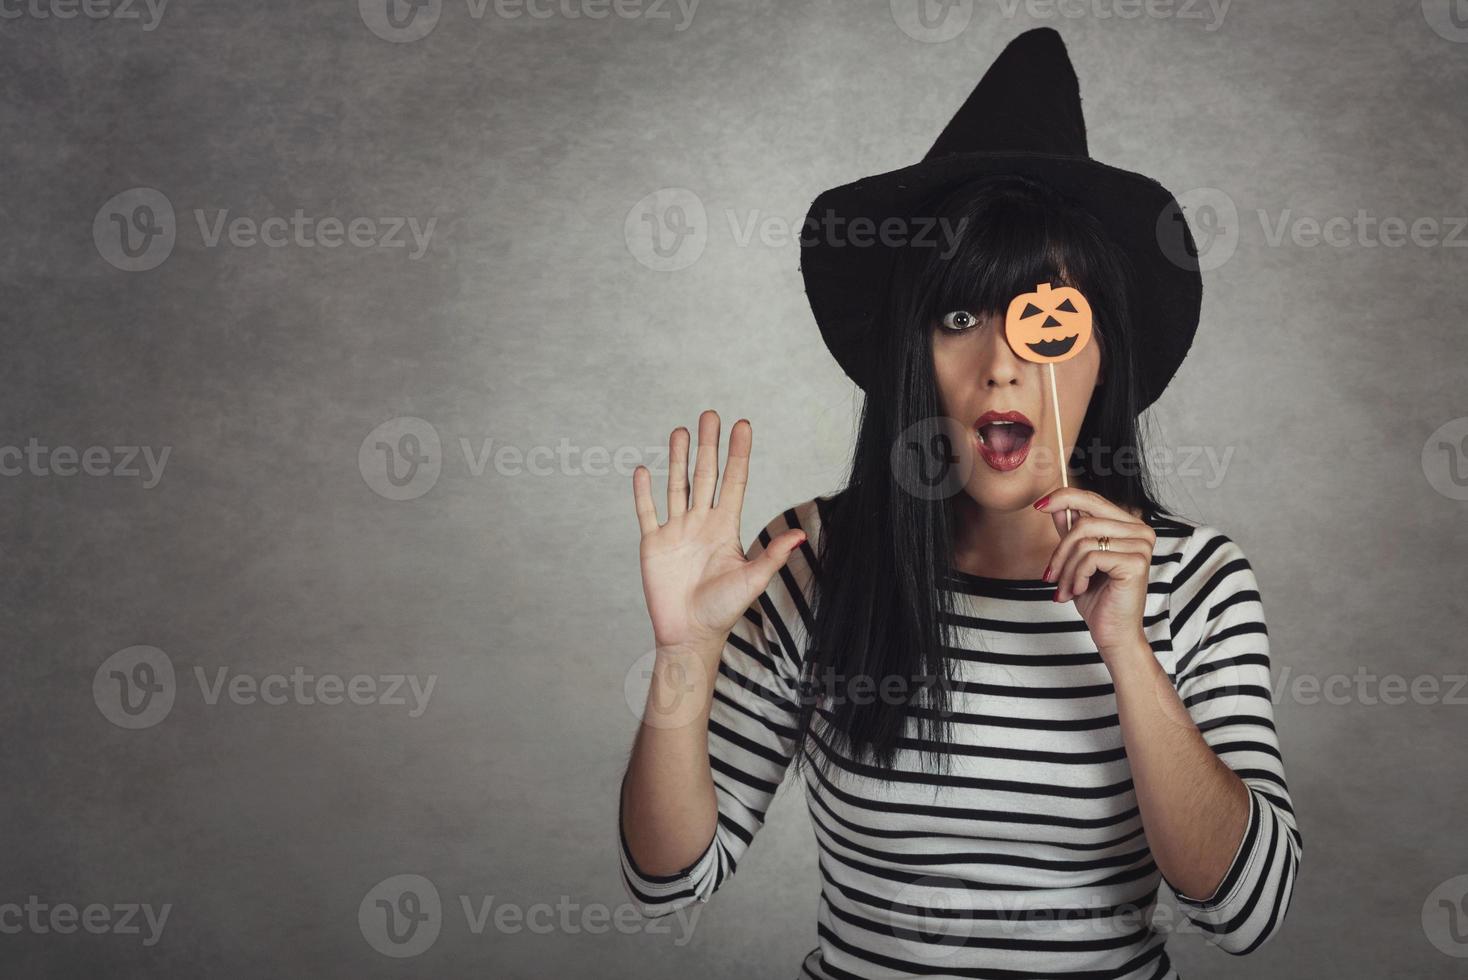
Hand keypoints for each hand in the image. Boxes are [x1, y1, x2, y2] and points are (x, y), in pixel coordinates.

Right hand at [632, 410, 806, 656]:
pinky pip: (647, 512)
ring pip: (677, 486)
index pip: (733, 481)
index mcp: (726, 527)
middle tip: (710, 414)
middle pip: (705, 475)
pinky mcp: (653, 544)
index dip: (738, 454)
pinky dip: (644, 492)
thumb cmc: (722, 611)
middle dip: (708, 445)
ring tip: (680, 430)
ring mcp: (677, 532)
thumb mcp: (751, 580)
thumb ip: (772, 554)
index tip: (742, 425)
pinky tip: (642, 470)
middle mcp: (702, 523)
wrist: (689, 635)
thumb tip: (801, 535)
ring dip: (677, 458)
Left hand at [1035, 488, 1154, 657]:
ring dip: (1066, 568)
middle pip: (1083, 520)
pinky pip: (1090, 557)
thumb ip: (1070, 532)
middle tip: (1050, 574)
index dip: (1064, 498)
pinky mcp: (1135, 562)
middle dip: (1060, 549)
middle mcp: (1140, 531)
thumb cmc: (1098, 598)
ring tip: (1066, 589)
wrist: (1113, 633)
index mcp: (1129, 526)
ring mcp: (1140, 545)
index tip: (1039, 506)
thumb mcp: (1077, 560)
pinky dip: (1077, 576)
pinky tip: (1081, 590)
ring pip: (1083, 540)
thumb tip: (1055, 505)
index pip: (1093, 499)